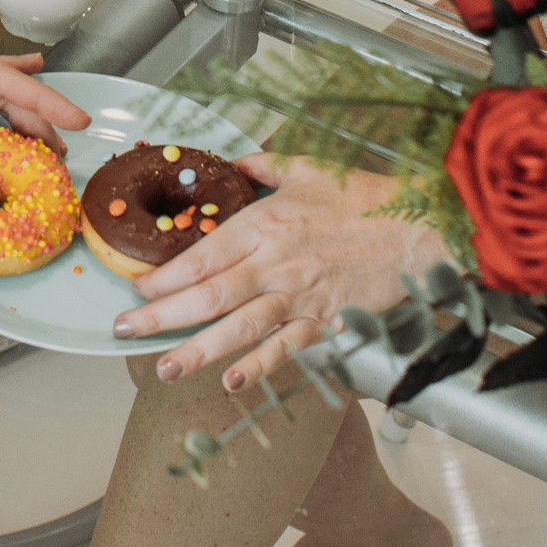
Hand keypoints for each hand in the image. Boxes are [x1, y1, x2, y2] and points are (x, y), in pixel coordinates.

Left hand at [111, 153, 443, 391]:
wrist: (420, 226)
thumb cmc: (366, 197)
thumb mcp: (307, 167)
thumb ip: (262, 167)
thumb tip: (233, 163)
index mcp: (264, 224)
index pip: (199, 256)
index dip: (163, 277)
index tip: (136, 288)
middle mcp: (275, 263)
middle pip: (207, 296)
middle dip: (161, 317)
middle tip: (126, 331)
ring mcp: (300, 296)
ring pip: (238, 328)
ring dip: (198, 352)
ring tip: (165, 369)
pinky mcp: (327, 321)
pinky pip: (286, 349)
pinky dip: (259, 367)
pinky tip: (233, 382)